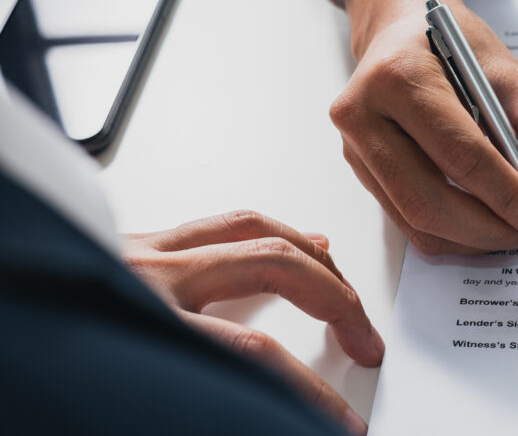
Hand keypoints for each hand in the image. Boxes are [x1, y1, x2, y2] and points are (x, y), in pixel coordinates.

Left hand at [124, 211, 382, 435]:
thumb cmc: (25, 382)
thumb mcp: (132, 399)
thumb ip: (213, 387)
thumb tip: (271, 398)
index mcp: (140, 317)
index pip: (253, 352)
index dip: (310, 387)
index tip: (338, 414)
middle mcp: (143, 272)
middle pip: (270, 264)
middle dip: (332, 299)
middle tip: (361, 336)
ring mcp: (136, 250)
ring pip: (247, 226)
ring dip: (307, 253)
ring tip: (341, 284)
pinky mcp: (127, 246)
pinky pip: (212, 226)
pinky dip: (260, 235)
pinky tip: (285, 243)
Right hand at [326, 0, 517, 254]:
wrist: (405, 31)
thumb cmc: (456, 49)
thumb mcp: (513, 70)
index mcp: (400, 76)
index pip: (462, 154)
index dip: (511, 198)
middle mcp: (363, 114)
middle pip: (430, 199)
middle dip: (491, 228)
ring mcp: (354, 147)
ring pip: (416, 220)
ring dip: (473, 238)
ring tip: (516, 229)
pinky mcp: (360, 171)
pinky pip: (406, 222)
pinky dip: (453, 235)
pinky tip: (485, 223)